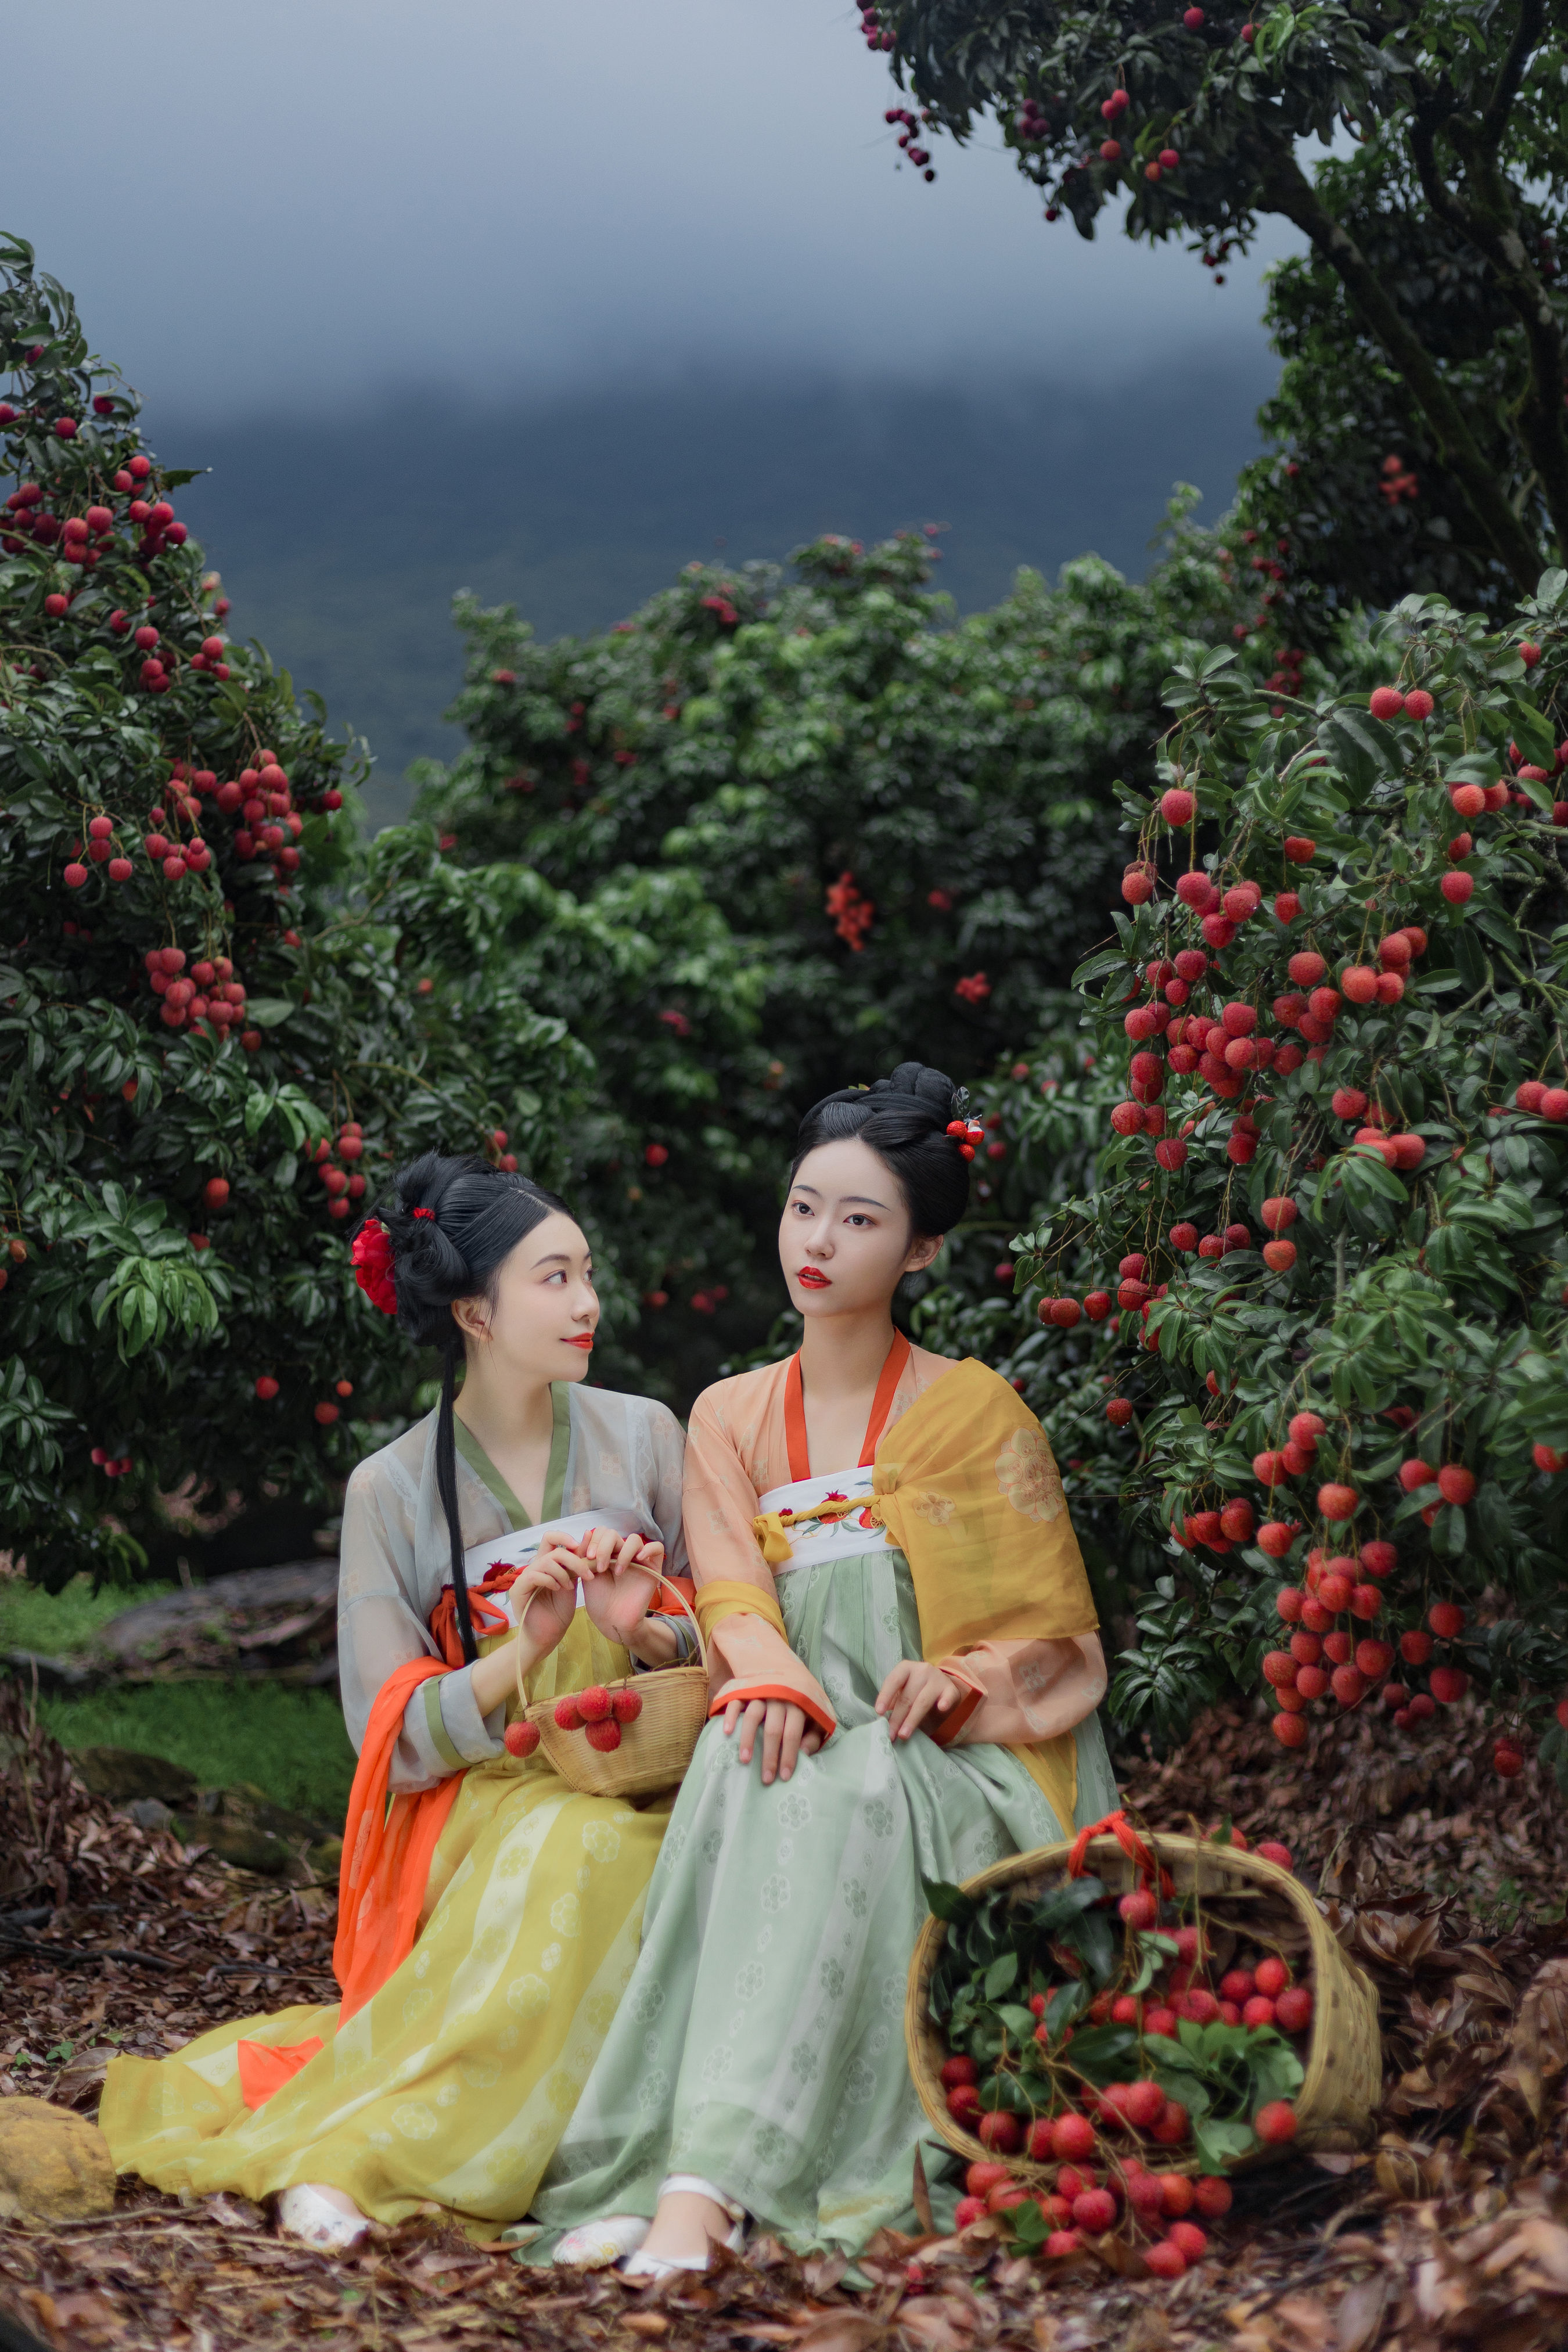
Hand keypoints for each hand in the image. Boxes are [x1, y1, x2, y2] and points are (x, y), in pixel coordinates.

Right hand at [510, 1539, 581, 1655]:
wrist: (547, 1637)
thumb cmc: (558, 1613)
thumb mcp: (572, 1584)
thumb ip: (577, 1564)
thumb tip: (588, 1537)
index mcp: (546, 1565)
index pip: (550, 1539)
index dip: (564, 1538)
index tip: (579, 1548)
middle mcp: (534, 1568)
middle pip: (553, 1549)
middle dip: (574, 1560)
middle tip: (587, 1574)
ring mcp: (524, 1578)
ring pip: (546, 1561)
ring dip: (563, 1573)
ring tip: (569, 1587)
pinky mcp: (518, 1590)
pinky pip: (534, 1575)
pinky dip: (550, 1580)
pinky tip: (558, 1590)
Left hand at [578, 1528, 664, 1647]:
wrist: (611, 1620)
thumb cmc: (599, 1599)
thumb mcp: (586, 1573)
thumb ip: (585, 1554)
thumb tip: (586, 1531)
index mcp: (606, 1552)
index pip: (602, 1532)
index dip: (594, 1540)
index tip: (587, 1557)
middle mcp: (621, 1553)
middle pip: (614, 1533)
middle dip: (603, 1546)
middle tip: (599, 1565)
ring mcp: (638, 1559)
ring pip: (634, 1539)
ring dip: (623, 1552)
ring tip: (617, 1571)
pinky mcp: (652, 1567)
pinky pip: (657, 1548)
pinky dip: (648, 1548)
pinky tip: (638, 1558)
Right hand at [720, 1695, 822, 1784]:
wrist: (784, 1669)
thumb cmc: (800, 1702)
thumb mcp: (815, 1717)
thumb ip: (813, 1735)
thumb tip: (805, 1753)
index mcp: (798, 1704)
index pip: (792, 1733)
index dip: (789, 1755)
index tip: (784, 1777)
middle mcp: (778, 1697)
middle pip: (773, 1729)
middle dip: (769, 1756)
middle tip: (766, 1779)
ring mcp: (760, 1692)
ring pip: (753, 1716)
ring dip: (748, 1739)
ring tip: (745, 1761)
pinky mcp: (744, 1689)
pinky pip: (735, 1702)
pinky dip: (731, 1717)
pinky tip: (728, 1733)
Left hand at [876, 1659, 961, 1741]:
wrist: (942, 1688)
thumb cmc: (917, 1691)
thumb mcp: (903, 1692)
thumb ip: (893, 1701)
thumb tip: (881, 1719)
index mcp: (906, 1668)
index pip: (893, 1681)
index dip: (885, 1696)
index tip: (879, 1712)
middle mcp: (922, 1670)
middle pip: (907, 1697)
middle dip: (897, 1718)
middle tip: (891, 1734)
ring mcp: (938, 1679)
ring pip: (922, 1702)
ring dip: (912, 1720)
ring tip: (903, 1735)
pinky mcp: (951, 1690)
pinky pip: (948, 1696)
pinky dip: (945, 1702)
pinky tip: (942, 1708)